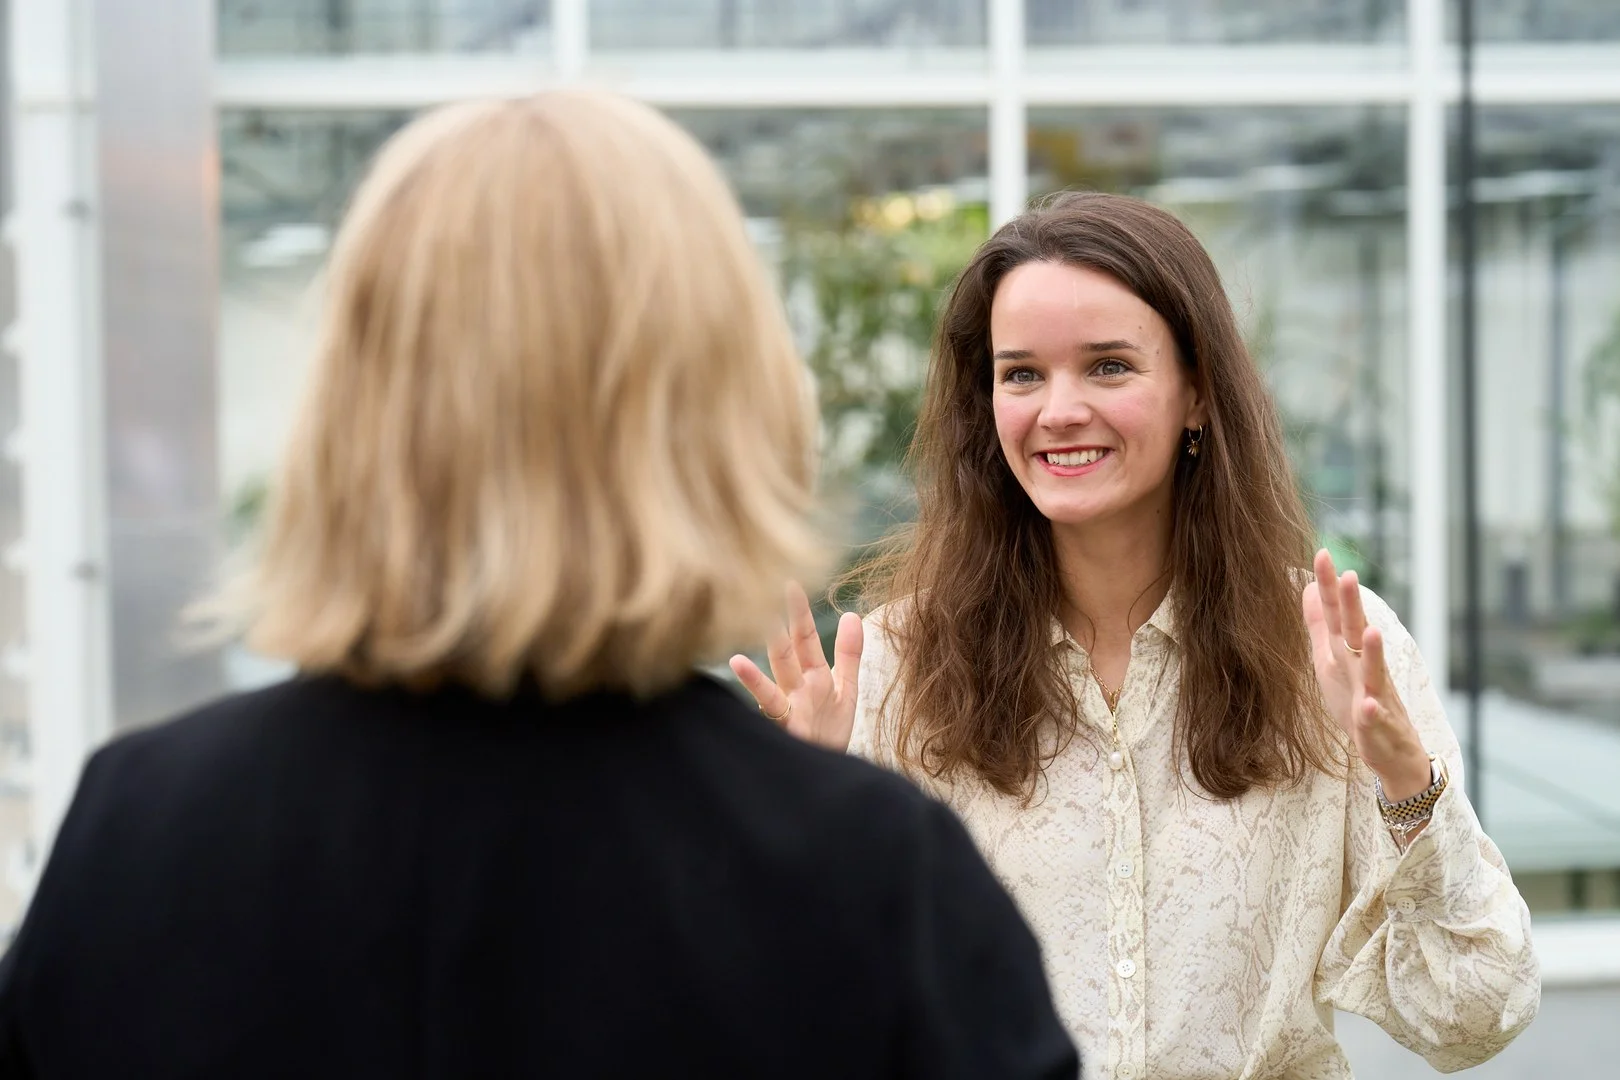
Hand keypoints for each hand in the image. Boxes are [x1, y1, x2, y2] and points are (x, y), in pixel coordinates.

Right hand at [728, 581, 862, 752]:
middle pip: (787, 651)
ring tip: (753, 634)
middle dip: (781, 623)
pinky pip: (770, 709)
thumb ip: (849, 654)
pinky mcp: (786, 730)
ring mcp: (788, 709)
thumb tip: (852, 613)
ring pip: (775, 677)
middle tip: (770, 589)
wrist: (825, 776)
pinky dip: (756, 689)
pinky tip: (740, 668)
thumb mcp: (845, 689)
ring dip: (763, 659)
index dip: (799, 612)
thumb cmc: (829, 732)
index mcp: (812, 676)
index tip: (790, 582)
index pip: (804, 638)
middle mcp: (795, 688)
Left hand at [1302, 549, 1431, 801]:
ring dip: (1373, 653)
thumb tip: (1305, 587)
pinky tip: (1367, 707)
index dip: (1328, 587)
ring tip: (1372, 631)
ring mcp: (1375, 696)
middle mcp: (1363, 668)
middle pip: (1357, 633)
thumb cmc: (1357, 700)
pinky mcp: (1377, 727)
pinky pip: (1375, 720)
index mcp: (1347, 652)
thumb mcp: (1330, 659)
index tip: (1322, 553)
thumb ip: (1319, 625)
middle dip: (1353, 607)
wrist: (1389, 752)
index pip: (1337, 614)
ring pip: (1374, 672)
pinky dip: (1371, 713)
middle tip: (1348, 575)